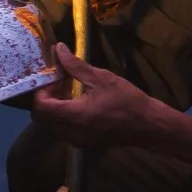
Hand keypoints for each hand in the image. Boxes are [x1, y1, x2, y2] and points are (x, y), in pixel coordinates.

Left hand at [30, 45, 191, 160]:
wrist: (150, 125)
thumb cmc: (128, 100)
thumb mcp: (102, 78)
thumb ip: (76, 66)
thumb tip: (58, 49)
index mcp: (74, 116)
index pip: (41, 106)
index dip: (42, 90)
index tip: (56, 78)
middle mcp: (71, 132)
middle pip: (42, 117)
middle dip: (46, 99)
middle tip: (61, 83)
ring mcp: (77, 140)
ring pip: (51, 124)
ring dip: (55, 107)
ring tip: (71, 91)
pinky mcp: (84, 142)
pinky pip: (63, 129)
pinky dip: (64, 116)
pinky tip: (80, 103)